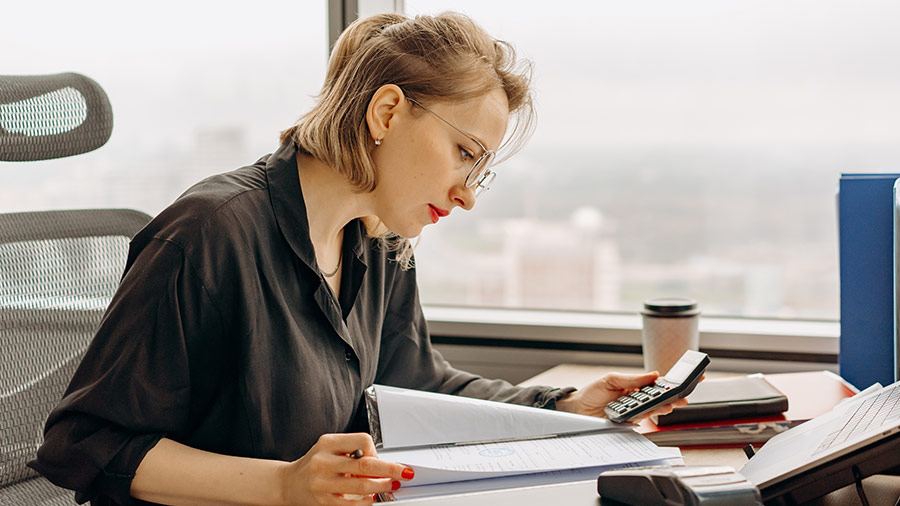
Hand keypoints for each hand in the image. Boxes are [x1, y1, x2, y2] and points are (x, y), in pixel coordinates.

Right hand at [280, 433, 414, 504]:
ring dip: (382, 486)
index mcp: (327, 443)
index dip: (375, 450)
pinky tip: (372, 499)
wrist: (288, 483)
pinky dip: (367, 502)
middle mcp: (323, 461)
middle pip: (366, 464)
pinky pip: (352, 504)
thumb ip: (351, 451)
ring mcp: (323, 483)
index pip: (362, 440)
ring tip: (390, 485)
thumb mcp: (328, 449)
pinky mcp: (324, 501)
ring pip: (362, 486)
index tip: (379, 458)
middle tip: (404, 472)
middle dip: (390, 469)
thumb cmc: (314, 464)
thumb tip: (381, 464)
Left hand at [555, 371, 690, 420]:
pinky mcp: (630, 421)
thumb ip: (632, 379)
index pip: (658, 383)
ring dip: (666, 406)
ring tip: (674, 402)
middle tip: (685, 394)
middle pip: (662, 398)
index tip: (691, 376)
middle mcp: (638, 399)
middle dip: (675, 396)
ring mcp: (636, 411)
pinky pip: (644, 418)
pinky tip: (658, 409)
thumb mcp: (611, 379)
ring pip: (656, 409)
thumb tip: (653, 375)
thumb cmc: (592, 392)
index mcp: (636, 386)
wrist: (578, 408)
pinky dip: (652, 414)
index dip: (675, 381)